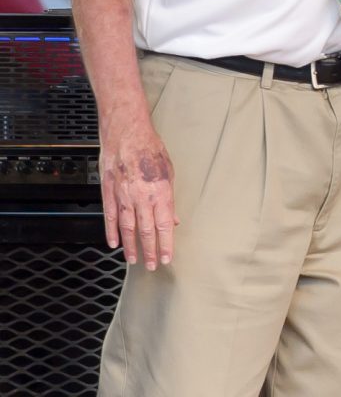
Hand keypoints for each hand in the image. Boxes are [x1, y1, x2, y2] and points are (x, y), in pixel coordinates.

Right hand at [100, 118, 177, 268]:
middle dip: (150, 251)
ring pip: (127, 227)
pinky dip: (111, 232)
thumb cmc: (151, 148)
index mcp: (161, 191)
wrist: (127, 132)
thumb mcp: (169, 171)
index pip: (164, 226)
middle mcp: (142, 196)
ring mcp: (123, 195)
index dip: (165, 244)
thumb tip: (173, 220)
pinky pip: (109, 216)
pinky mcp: (108, 191)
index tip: (166, 258)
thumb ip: (169, 199)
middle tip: (151, 266)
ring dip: (131, 246)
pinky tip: (114, 243)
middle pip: (147, 231)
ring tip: (134, 260)